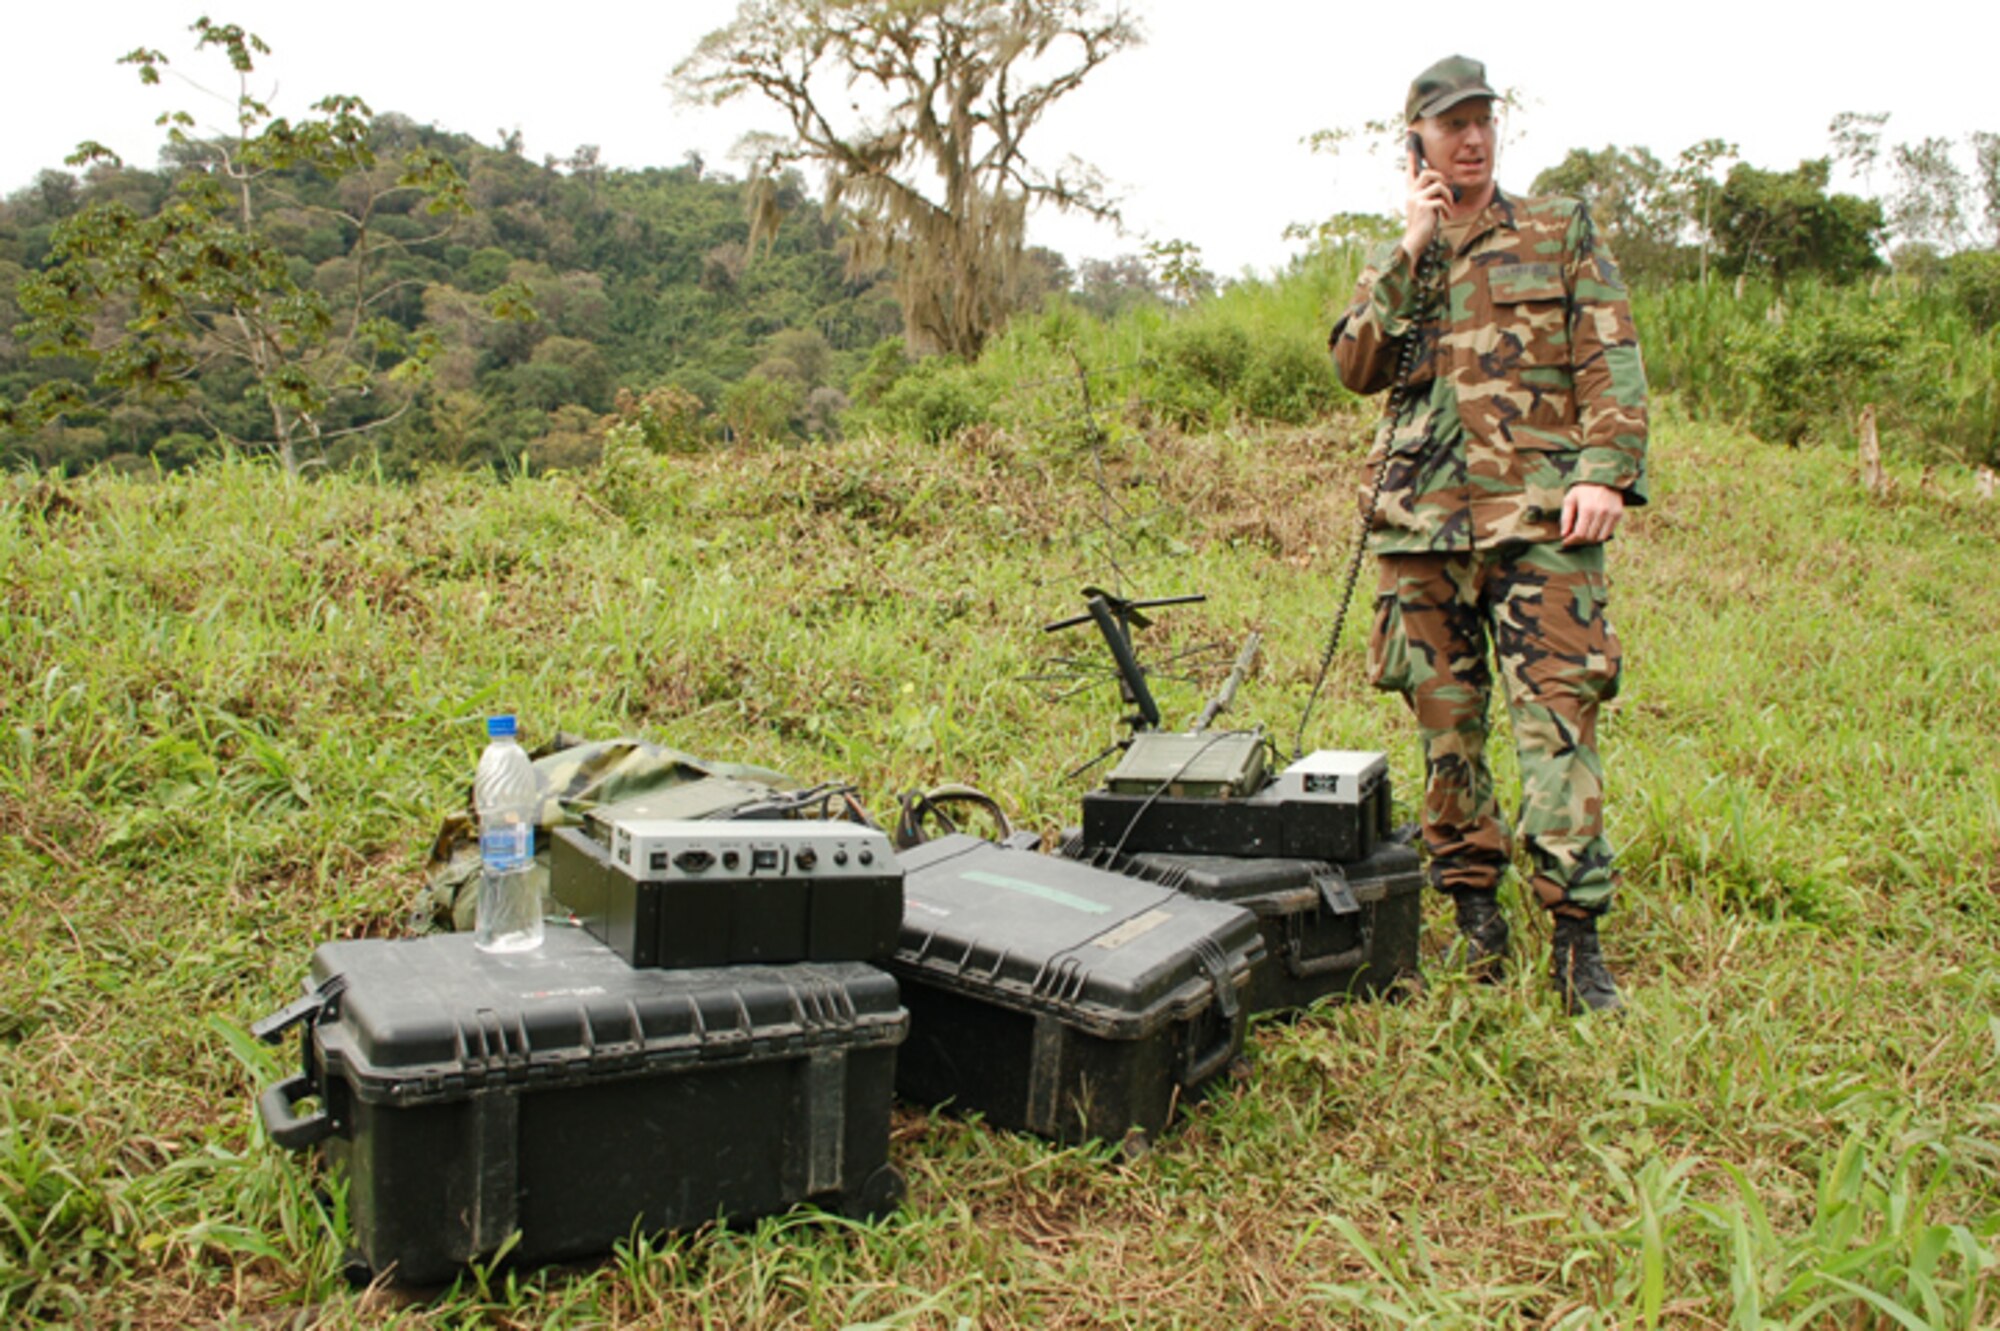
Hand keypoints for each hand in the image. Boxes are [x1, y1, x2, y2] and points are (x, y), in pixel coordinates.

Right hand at [1399, 149, 1451, 264]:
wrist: (1414, 242)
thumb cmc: (1422, 226)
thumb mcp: (1424, 208)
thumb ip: (1429, 195)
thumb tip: (1442, 185)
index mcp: (1410, 192)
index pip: (1411, 170)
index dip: (1412, 154)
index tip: (1410, 135)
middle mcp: (1411, 193)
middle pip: (1428, 172)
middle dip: (1441, 179)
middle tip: (1445, 193)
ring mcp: (1416, 199)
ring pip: (1438, 184)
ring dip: (1448, 196)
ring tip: (1447, 207)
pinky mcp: (1424, 207)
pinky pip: (1442, 200)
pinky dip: (1447, 209)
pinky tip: (1445, 217)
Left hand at [1560, 484, 1625, 545]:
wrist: (1604, 477)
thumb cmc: (1584, 489)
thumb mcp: (1570, 499)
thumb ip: (1566, 517)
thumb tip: (1563, 534)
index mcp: (1587, 508)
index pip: (1580, 534)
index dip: (1571, 541)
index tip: (1566, 541)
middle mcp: (1601, 512)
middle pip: (1589, 537)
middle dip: (1579, 541)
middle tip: (1572, 538)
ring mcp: (1611, 514)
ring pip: (1599, 538)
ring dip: (1589, 540)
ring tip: (1582, 535)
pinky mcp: (1618, 515)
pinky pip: (1608, 533)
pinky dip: (1599, 535)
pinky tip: (1592, 530)